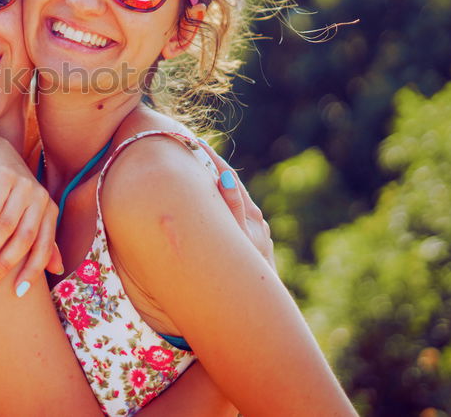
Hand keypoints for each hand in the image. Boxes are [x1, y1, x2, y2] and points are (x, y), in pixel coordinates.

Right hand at [0, 136, 63, 295]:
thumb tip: (58, 269)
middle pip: (24, 239)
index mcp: (50, 211)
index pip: (44, 248)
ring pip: (6, 225)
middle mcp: (40, 198)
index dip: (32, 272)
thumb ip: (43, 239)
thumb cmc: (13, 191)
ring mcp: (23, 185)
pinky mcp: (4, 175)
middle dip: (5, 264)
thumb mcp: (31, 213)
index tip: (17, 294)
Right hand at [198, 141, 274, 271]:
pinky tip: (214, 208)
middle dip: (213, 168)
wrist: (258, 309)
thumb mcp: (236, 239)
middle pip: (231, 186)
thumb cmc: (242, 276)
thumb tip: (224, 178)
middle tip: (193, 150)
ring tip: (198, 173)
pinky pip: (235, 217)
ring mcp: (257, 231)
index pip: (227, 177)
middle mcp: (255, 220)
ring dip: (217, 187)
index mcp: (249, 214)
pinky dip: (223, 206)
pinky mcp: (255, 243)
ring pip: (234, 202)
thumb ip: (231, 207)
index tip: (195, 142)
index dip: (211, 158)